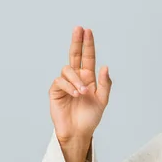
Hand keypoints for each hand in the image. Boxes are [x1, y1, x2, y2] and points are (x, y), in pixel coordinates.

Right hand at [49, 26, 111, 142]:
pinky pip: (60, 81)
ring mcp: (65, 83)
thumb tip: (105, 66)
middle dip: (77, 42)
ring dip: (76, 79)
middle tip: (78, 29)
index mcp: (88, 78)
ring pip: (68, 69)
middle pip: (74, 55)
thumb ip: (105, 84)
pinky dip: (69, 86)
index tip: (87, 31)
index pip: (87, 57)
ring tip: (83, 92)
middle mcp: (76, 78)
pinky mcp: (55, 91)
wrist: (79, 132)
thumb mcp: (103, 100)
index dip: (87, 44)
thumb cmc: (90, 117)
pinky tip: (76, 94)